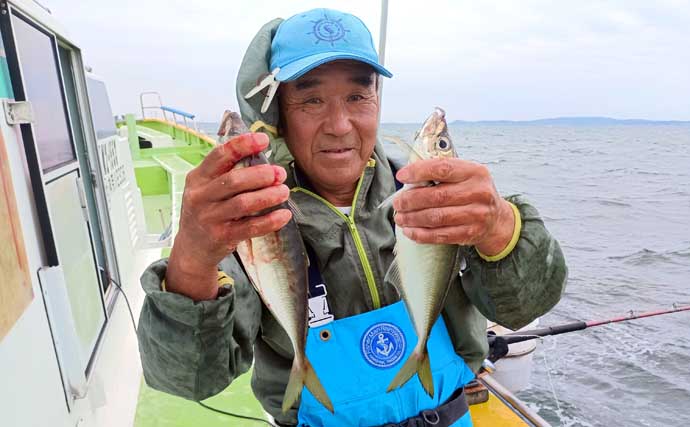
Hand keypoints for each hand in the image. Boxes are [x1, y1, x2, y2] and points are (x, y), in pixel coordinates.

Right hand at [166, 132, 290, 299]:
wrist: (192, 248)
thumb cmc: (207, 210)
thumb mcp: (207, 188)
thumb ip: (227, 172)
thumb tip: (262, 157)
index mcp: (198, 178)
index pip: (219, 156)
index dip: (242, 145)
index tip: (264, 140)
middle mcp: (200, 196)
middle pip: (234, 180)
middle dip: (261, 175)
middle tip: (280, 173)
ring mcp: (209, 218)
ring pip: (243, 203)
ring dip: (268, 196)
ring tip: (284, 191)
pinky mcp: (221, 237)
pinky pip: (250, 227)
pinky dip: (270, 221)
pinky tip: (284, 215)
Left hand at [392, 158, 514, 254]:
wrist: (496, 218)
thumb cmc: (472, 192)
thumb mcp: (465, 175)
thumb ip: (441, 173)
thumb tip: (407, 176)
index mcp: (475, 172)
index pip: (443, 168)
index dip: (418, 172)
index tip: (401, 176)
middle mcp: (478, 192)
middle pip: (437, 196)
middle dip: (411, 200)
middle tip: (398, 203)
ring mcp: (476, 215)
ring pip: (436, 217)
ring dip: (412, 218)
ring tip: (400, 217)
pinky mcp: (470, 233)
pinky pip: (440, 235)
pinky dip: (421, 234)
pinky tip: (410, 231)